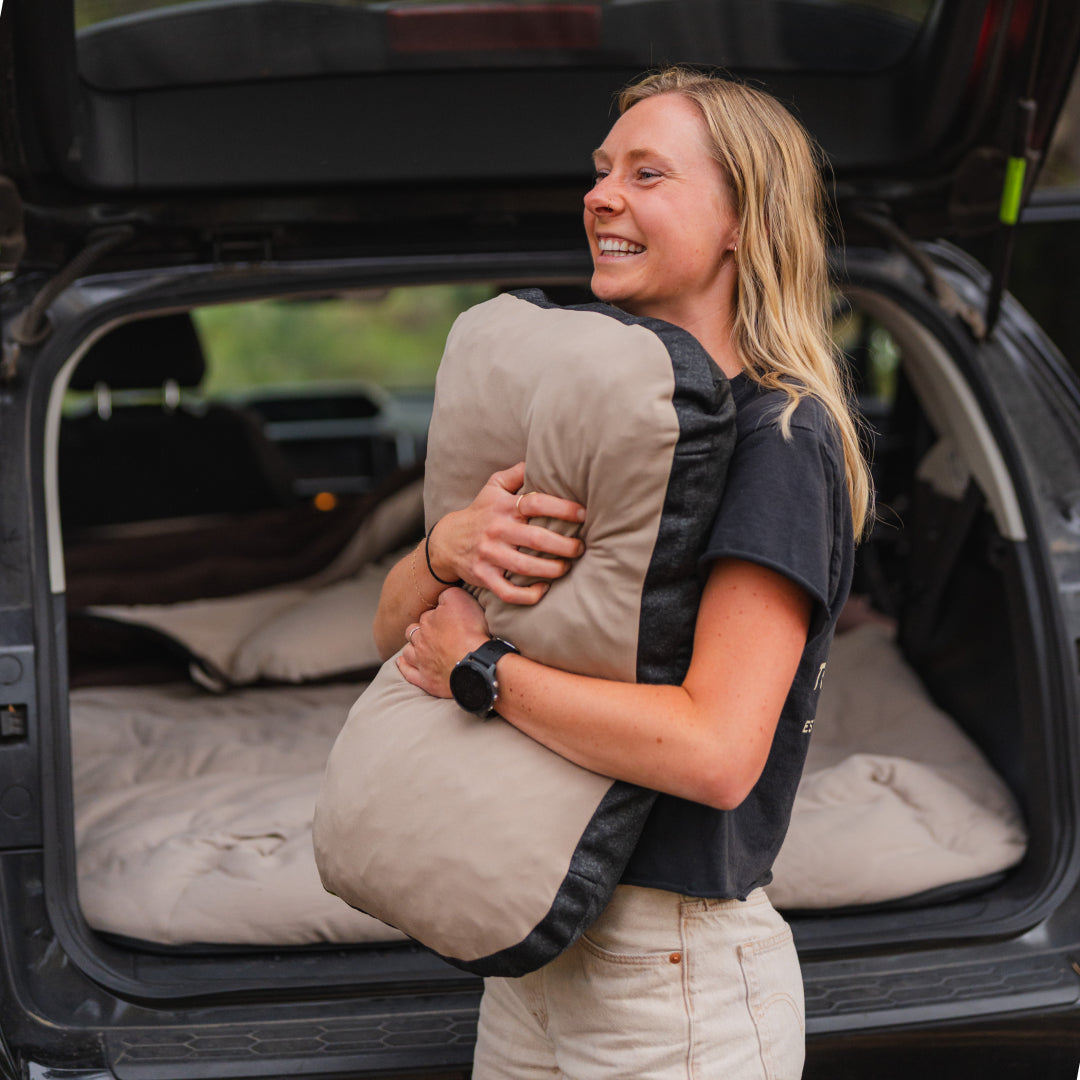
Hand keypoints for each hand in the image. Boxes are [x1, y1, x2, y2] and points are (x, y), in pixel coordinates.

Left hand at [398, 588, 490, 697]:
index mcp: (428, 621)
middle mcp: (420, 641)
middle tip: (434, 633)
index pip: (428, 614)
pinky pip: (409, 673)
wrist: (475, 664)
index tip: (448, 619)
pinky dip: (405, 667)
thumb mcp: (459, 599)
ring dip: (411, 648)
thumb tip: (440, 595)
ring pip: (408, 652)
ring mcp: (421, 662)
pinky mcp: (426, 681)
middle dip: (420, 631)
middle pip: (414, 632)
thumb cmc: (469, 631)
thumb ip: (446, 594)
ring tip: (419, 647)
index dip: (438, 615)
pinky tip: (402, 663)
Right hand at [427, 462, 585, 604]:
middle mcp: (497, 530)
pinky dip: (529, 595)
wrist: (446, 541)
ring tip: (566, 568)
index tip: (583, 514)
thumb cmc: (480, 512)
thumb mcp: (493, 487)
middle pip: (536, 539)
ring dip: (552, 570)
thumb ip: (517, 473)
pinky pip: (509, 592)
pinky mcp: (484, 577)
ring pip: (525, 567)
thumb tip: (542, 456)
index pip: (537, 503)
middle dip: (564, 546)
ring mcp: (489, 555)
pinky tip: (544, 590)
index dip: (563, 508)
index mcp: (503, 506)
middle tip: (580, 548)